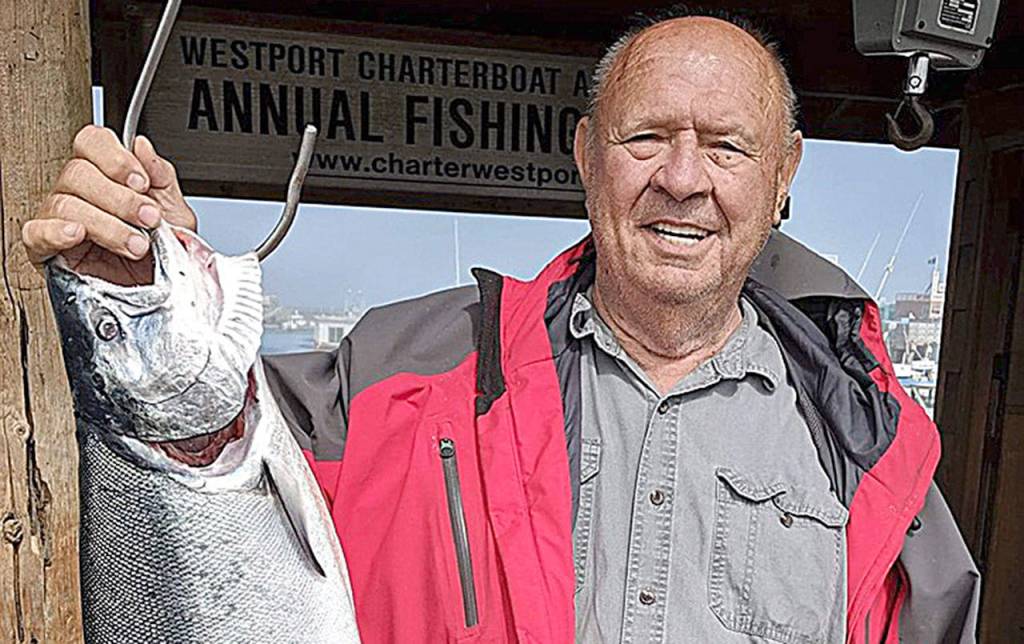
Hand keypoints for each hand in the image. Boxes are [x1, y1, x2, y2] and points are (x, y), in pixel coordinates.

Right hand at [21, 125, 196, 285]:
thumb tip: (142, 147)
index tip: (142, 182)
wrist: (163, 295)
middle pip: (78, 172)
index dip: (115, 157)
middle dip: (120, 198)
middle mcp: (80, 194)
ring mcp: (61, 220)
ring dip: (106, 224)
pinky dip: (56, 231)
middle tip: (148, 218)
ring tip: (136, 244)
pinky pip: (36, 232)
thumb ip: (162, 178)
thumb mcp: (175, 214)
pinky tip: (79, 234)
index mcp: (108, 177)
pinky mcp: (48, 250)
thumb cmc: (164, 255)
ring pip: (65, 204)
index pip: (92, 143)